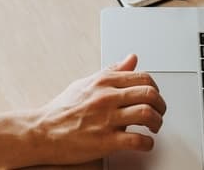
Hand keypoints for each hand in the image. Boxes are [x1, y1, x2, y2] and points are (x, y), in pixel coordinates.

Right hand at [26, 54, 165, 164]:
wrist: (42, 132)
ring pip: (147, 114)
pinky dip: (148, 143)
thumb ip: (112, 71)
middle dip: (161, 105)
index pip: (143, 77)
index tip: (154, 96)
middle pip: (149, 94)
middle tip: (159, 112)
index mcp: (103, 82)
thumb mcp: (86, 83)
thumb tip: (131, 59)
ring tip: (154, 127)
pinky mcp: (105, 141)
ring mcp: (106, 119)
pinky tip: (145, 143)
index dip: (155, 88)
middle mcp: (106, 97)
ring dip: (157, 122)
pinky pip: (137, 140)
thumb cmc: (62, 109)